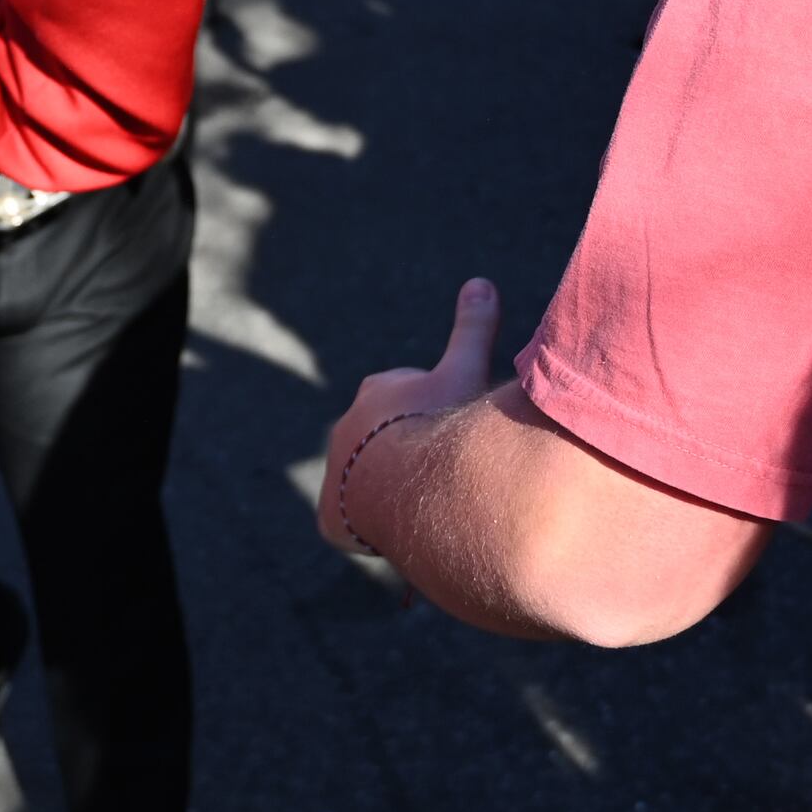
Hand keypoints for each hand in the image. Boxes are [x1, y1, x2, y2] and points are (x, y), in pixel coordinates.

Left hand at [319, 279, 498, 556]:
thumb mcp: (465, 369)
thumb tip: (480, 281)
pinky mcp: (331, 516)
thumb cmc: (438, 421)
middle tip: (444, 470)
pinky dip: (372, 526)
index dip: (436, 411)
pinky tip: (402, 530)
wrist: (404, 480)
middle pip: (388, 439)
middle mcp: (347, 428)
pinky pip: (352, 522)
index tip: (453, 427)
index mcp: (378, 392)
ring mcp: (337, 473)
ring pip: (370, 480)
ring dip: (393, 489)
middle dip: (411, 450)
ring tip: (427, 503)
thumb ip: (472, 329)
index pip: (408, 396)